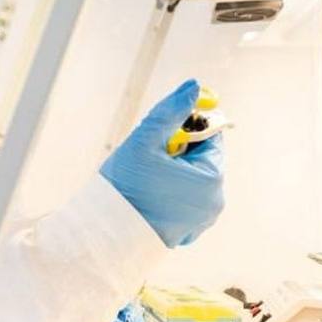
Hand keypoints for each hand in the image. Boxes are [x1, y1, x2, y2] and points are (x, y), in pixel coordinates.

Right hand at [100, 79, 224, 246]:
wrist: (106, 236)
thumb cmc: (125, 187)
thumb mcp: (145, 140)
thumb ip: (171, 110)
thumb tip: (195, 86)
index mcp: (211, 177)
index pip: (209, 136)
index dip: (184, 128)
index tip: (162, 132)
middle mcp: (215, 201)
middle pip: (200, 158)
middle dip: (176, 151)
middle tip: (149, 157)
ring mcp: (203, 220)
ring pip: (192, 179)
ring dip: (172, 171)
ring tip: (145, 178)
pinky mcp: (188, 232)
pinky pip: (185, 201)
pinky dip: (170, 194)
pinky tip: (148, 197)